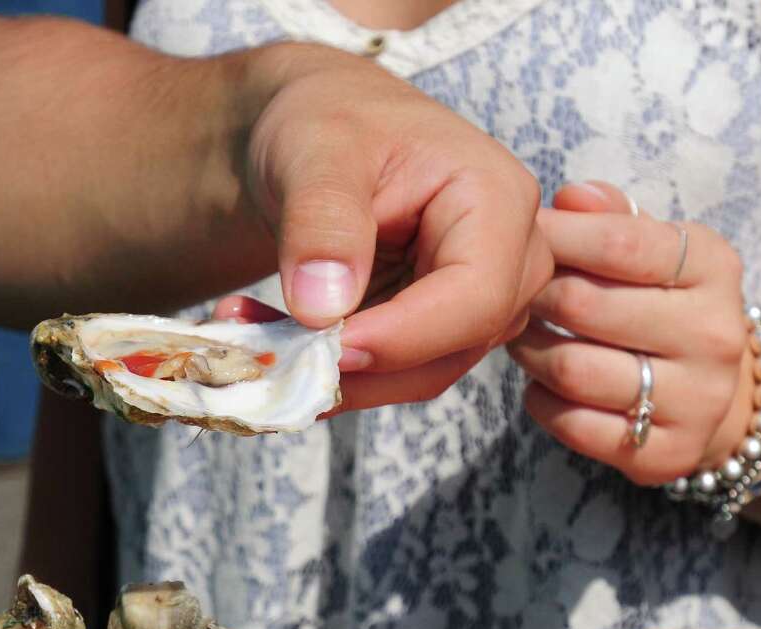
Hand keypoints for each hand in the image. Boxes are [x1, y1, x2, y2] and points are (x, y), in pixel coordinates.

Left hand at [245, 50, 551, 411]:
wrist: (316, 132)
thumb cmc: (327, 121)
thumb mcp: (315, 152)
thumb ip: (322, 224)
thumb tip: (323, 310)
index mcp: (497, 200)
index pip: (475, 298)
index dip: (401, 337)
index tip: (325, 348)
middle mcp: (506, 260)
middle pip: (451, 351)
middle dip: (359, 367)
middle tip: (269, 354)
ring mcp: (477, 302)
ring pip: (415, 376)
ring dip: (334, 373)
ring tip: (254, 336)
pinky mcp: (436, 331)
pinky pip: (388, 374)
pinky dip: (329, 369)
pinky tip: (272, 336)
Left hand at [507, 181, 751, 484]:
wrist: (721, 396)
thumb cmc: (663, 307)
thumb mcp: (655, 252)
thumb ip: (612, 220)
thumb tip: (571, 196)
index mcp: (712, 267)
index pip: (620, 243)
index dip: (556, 237)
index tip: (520, 235)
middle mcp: (714, 334)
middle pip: (585, 307)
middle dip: (535, 297)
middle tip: (511, 293)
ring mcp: (697, 400)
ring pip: (573, 369)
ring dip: (531, 352)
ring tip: (523, 338)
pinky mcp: (665, 453)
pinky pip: (572, 424)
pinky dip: (541, 402)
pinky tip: (544, 385)